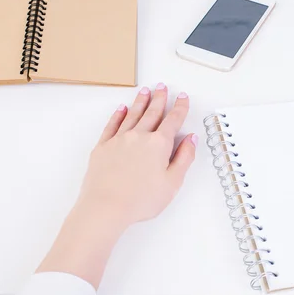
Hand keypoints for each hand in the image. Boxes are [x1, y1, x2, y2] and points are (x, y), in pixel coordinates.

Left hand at [37, 84, 196, 287]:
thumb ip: (184, 158)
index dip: (180, 108)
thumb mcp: (172, 182)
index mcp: (159, 144)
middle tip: (163, 87)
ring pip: (133, 114)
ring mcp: (119, 140)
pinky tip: (122, 109)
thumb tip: (191, 140)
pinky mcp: (103, 147)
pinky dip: (118, 115)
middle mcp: (139, 136)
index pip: (173, 120)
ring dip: (141, 102)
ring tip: (146, 91)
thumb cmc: (140, 199)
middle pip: (153, 112)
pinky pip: (112, 125)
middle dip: (160, 98)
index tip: (183, 97)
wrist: (105, 207)